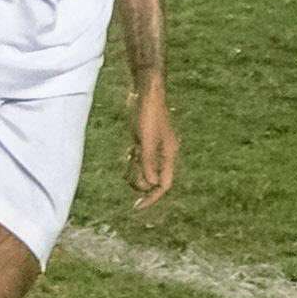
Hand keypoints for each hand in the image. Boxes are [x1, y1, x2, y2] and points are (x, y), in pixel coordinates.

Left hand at [127, 82, 178, 208]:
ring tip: (128, 159)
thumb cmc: (148, 114)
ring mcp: (155, 146)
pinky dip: (134, 159)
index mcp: (169, 155)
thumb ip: (148, 163)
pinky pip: (141, 158)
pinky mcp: (147, 139)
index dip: (152, 198)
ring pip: (146, 169)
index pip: (164, 185)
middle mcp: (164, 153)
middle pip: (155, 179)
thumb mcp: (145, 141)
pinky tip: (129, 152)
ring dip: (136, 171)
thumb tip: (151, 185)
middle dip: (141, 183)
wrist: (146, 90)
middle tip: (128, 176)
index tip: (137, 207)